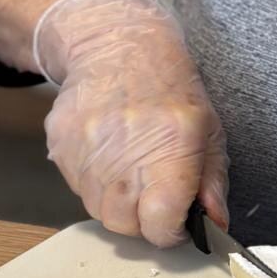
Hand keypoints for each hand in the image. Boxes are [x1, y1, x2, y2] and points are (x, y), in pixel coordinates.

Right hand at [34, 0, 227, 246]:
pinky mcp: (61, 147)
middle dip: (144, 220)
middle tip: (154, 195)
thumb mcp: (209, 131)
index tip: (177, 221)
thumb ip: (213, 183)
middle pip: (126, 225)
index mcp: (169, 150)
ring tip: (132, 170)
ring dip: (118, 202)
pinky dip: (94, 183)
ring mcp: (86, 151)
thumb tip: (216, 224)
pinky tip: (109, 156)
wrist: (118, 47)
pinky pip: (77, 188)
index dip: (171, 230)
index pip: (160, 224)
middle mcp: (124, 154)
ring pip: (99, 211)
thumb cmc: (170, 90)